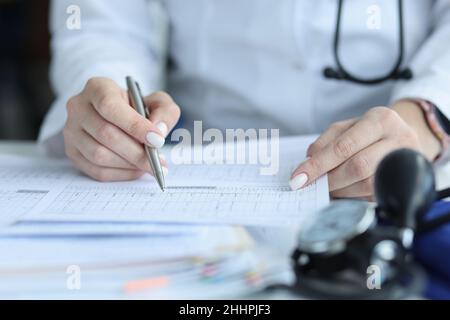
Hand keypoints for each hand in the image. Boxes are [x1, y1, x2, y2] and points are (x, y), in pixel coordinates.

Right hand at [63, 77, 180, 180]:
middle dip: (136, 152)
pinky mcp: (73, 152)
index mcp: (97, 87)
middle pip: (106, 134)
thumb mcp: (156, 101)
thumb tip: (159, 130)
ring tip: (150, 166)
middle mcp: (78, 107)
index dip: (135, 126)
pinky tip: (137, 170)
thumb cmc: (137, 108)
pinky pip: (97, 171)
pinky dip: (121, 174)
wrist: (118, 116)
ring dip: (129, 164)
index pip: (110, 107)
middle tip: (158, 162)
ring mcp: (71, 131)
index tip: (158, 140)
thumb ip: (164, 111)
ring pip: (99, 155)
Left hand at [289, 106, 437, 199]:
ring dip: (340, 189)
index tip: (299, 177)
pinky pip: (373, 194)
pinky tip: (343, 191)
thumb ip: (326, 142)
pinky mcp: (407, 183)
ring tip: (327, 187)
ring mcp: (407, 163)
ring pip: (366, 184)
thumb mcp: (348, 127)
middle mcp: (399, 139)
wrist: (404, 138)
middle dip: (329, 179)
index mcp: (381, 120)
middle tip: (311, 185)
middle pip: (357, 167)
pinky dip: (352, 195)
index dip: (319, 164)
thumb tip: (309, 161)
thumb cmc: (371, 133)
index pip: (344, 146)